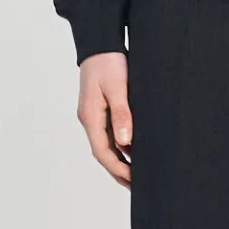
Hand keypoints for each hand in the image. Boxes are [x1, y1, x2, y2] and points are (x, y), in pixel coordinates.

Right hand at [76, 51, 131, 187]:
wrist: (99, 42)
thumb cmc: (108, 62)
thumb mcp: (118, 87)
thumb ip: (122, 114)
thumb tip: (125, 142)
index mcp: (90, 116)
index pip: (102, 152)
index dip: (118, 169)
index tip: (133, 180)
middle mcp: (90, 119)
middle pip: (103, 153)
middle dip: (119, 171)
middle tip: (137, 186)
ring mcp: (94, 115)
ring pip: (107, 144)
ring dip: (121, 160)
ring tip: (139, 174)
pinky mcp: (100, 109)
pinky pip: (110, 133)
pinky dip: (121, 145)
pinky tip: (135, 150)